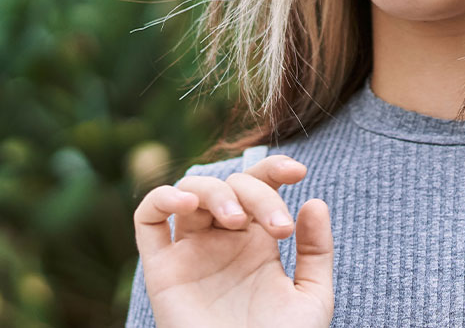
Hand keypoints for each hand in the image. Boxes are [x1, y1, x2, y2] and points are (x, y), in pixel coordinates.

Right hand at [133, 155, 334, 327]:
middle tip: (278, 228)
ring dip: (214, 191)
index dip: (274, 169)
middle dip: (257, 193)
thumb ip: (316, 249)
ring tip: (237, 219)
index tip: (298, 173)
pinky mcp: (163, 270)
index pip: (260, 185)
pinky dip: (163, 197)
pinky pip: (147, 219)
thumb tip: (314, 201)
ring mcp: (192, 252)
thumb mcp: (312, 294)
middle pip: (230, 184)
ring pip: (190, 191)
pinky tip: (188, 203)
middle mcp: (223, 241)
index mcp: (258, 241)